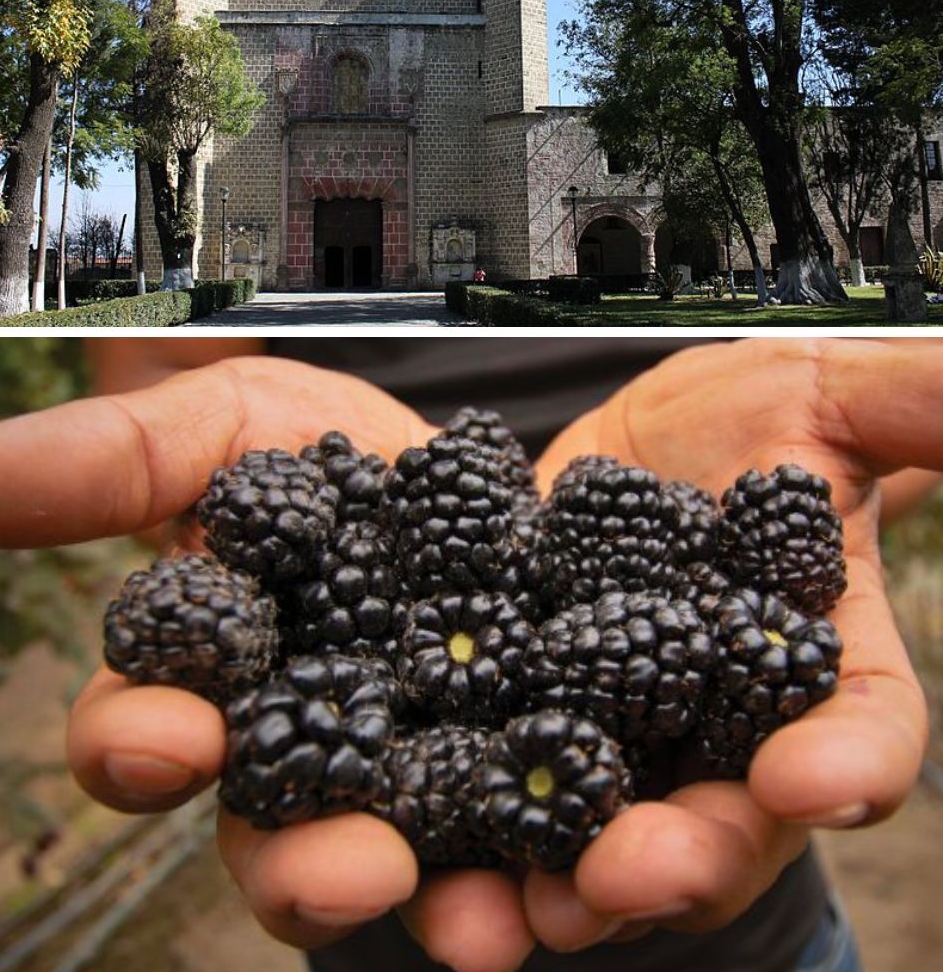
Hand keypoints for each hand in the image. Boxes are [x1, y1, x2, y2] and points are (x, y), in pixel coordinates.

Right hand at [0, 357, 545, 971]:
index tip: (164, 736)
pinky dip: (594, 866)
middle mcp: (314, 766)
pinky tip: (620, 862)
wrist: (483, 456)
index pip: (146, 738)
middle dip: (306, 870)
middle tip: (347, 872)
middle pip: (284, 848)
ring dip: (450, 911)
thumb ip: (109, 463)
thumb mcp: (222, 430)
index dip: (140, 745)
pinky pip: (568, 848)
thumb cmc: (322, 450)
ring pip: (426, 879)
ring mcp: (431, 787)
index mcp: (217, 691)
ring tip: (480, 926)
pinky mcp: (555, 784)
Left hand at [517, 338, 936, 953]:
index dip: (848, 765)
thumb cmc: (752, 425)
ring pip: (601, 847)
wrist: (628, 446)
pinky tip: (417, 871)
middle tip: (629, 874)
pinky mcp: (515, 734)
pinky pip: (489, 805)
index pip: (863, 735)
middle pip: (722, 826)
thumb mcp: (826, 398)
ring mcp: (618, 750)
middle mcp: (725, 740)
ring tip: (528, 911)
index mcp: (823, 673)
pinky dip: (461, 846)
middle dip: (679, 858)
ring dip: (563, 887)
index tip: (814, 783)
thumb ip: (908, 405)